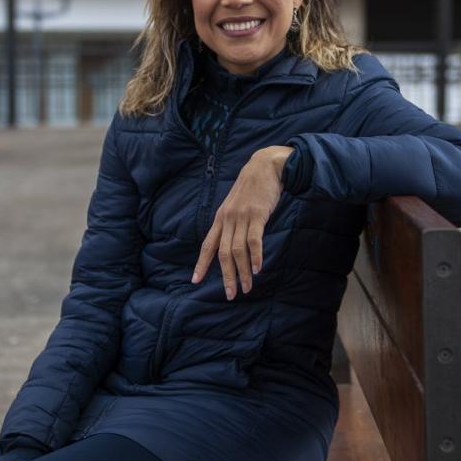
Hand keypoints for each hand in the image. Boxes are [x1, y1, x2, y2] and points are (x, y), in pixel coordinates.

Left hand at [193, 146, 293, 299]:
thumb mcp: (236, 205)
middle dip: (226, 276)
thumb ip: (233, 223)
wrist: (265, 166)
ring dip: (242, 271)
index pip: (207, 245)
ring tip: (247, 287)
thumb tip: (233, 244)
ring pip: (238, 250)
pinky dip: (255, 256)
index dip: (201, 263)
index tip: (195, 280)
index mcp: (220, 218)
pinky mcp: (257, 215)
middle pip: (223, 253)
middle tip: (230, 294)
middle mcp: (228, 219)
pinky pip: (254, 240)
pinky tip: (258, 269)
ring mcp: (242, 217)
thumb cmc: (252, 188)